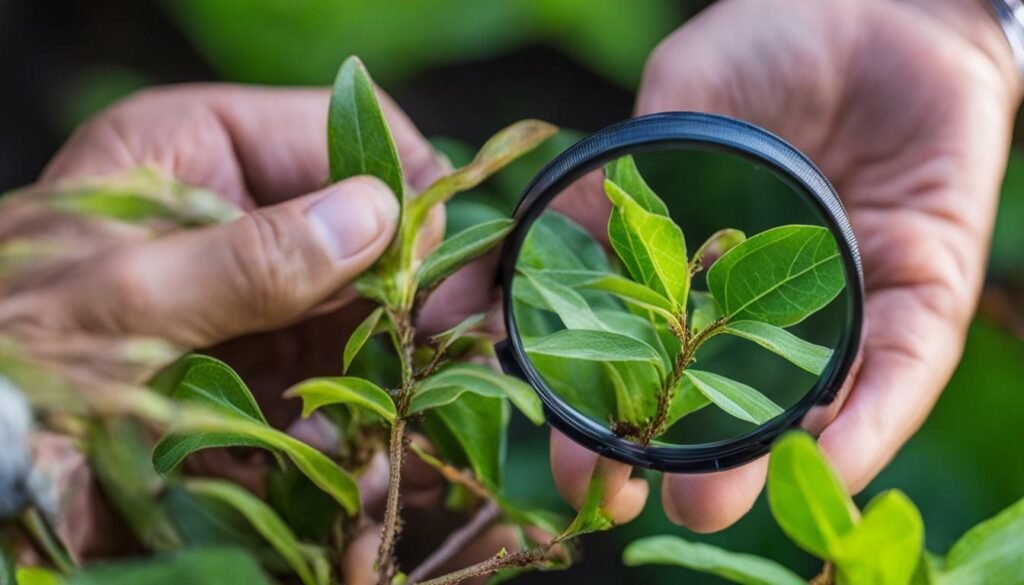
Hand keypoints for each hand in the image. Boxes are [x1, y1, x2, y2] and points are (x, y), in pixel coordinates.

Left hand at [0, 84, 472, 568]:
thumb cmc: (16, 347)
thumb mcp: (126, 294)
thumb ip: (252, 258)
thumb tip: (376, 216)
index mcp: (199, 146)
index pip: (339, 132)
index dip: (401, 186)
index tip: (434, 259)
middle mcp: (237, 207)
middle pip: (363, 223)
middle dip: (409, 283)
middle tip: (457, 334)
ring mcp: (250, 282)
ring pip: (360, 299)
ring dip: (391, 349)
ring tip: (423, 389)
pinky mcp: (254, 350)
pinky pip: (332, 361)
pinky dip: (356, 397)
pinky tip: (366, 431)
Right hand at [550, 0, 1022, 531]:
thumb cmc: (773, 39)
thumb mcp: (678, 103)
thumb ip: (625, 174)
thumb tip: (556, 245)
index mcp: (715, 267)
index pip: (660, 359)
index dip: (611, 412)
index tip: (570, 457)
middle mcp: (784, 301)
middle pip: (732, 403)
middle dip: (675, 461)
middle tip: (621, 501)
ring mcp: (856, 300)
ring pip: (814, 404)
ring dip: (759, 462)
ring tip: (701, 502)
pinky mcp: (928, 286)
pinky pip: (902, 368)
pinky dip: (867, 418)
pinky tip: (822, 459)